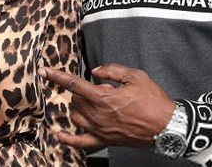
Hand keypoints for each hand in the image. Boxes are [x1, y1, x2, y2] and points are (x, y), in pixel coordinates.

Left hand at [39, 64, 174, 149]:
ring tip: (96, 104)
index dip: (57, 76)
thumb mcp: (135, 76)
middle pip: (75, 99)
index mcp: (104, 97)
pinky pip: (80, 142)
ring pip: (75, 116)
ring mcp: (99, 129)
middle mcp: (98, 114)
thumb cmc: (153, 101)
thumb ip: (112, 70)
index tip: (44, 71)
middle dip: (82, 91)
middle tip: (102, 89)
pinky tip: (59, 134)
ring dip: (79, 107)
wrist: (167, 126)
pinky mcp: (104, 140)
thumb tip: (97, 71)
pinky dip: (68, 139)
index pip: (74, 84)